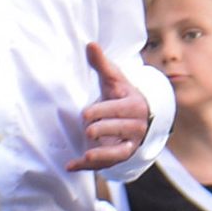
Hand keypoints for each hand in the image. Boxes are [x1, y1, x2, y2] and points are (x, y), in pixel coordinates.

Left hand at [66, 43, 152, 171]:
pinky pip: (108, 164)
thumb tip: (90, 44)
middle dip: (103, 128)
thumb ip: (101, 64)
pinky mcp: (121, 155)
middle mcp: (136, 125)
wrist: (139, 117)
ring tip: (87, 154)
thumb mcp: (114, 80)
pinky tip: (71, 166)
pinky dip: (90, 166)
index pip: (120, 109)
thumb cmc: (121, 96)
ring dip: (103, 154)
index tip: (86, 114)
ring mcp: (130, 142)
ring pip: (119, 150)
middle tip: (88, 128)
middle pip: (121, 128)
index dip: (103, 111)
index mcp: (135, 105)